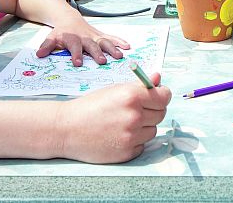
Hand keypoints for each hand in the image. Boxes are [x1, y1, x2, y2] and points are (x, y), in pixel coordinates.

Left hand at [35, 19, 130, 66]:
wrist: (68, 18)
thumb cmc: (61, 32)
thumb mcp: (51, 37)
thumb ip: (46, 46)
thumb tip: (39, 55)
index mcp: (73, 39)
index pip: (74, 47)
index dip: (76, 55)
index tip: (78, 63)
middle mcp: (85, 37)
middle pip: (92, 45)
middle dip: (97, 53)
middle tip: (103, 61)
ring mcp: (95, 35)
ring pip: (104, 41)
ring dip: (112, 48)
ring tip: (119, 56)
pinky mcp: (101, 34)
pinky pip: (111, 37)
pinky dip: (120, 41)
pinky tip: (128, 46)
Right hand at [56, 73, 171, 162]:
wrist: (67, 129)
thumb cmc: (90, 106)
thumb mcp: (114, 90)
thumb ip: (139, 86)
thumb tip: (159, 79)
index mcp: (132, 96)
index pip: (164, 97)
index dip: (162, 95)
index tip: (158, 96)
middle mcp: (134, 116)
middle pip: (161, 114)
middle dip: (153, 110)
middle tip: (138, 110)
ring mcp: (131, 136)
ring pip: (153, 130)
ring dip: (144, 127)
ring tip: (123, 123)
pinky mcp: (127, 152)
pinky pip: (142, 144)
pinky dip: (135, 140)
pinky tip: (118, 135)